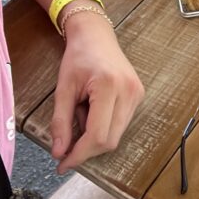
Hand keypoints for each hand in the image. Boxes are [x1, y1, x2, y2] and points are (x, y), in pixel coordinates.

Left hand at [49, 10, 143, 173]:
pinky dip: (104, 126)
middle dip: (86, 148)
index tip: (63, 163)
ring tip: (82, 113)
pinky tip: (93, 110)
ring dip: (95, 135)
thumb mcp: (63, 88)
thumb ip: (61, 122)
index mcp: (108, 86)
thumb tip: (59, 152)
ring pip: (116, 135)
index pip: (97, 136)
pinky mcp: (138, 95)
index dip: (79, 155)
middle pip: (110, 141)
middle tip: (67, 141)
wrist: (96, 35)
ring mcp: (137, 93)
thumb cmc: (78, 56)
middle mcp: (128, 91)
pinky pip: (121, 124)